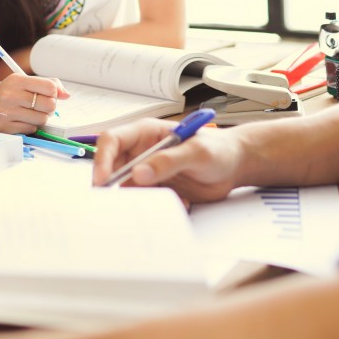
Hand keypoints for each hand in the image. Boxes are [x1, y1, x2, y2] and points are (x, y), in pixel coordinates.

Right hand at [0, 72, 68, 133]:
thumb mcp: (22, 82)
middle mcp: (11, 95)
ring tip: (32, 113)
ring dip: (41, 117)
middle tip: (42, 106)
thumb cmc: (7, 92)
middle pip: (50, 104)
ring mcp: (7, 112)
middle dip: (50, 107)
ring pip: (43, 119)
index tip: (47, 94)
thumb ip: (47, 84)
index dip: (54, 93)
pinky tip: (22, 119)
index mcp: (17, 80)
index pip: (50, 87)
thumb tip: (67, 95)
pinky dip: (31, 125)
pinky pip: (32, 128)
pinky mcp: (5, 127)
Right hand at [91, 118, 243, 202]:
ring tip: (169, 197)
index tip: (103, 179)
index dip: (103, 158)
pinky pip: (145, 201)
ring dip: (141, 199)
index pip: (112, 141)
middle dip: (114, 185)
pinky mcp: (156, 188)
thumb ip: (168, 161)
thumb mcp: (196, 152)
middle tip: (121, 202)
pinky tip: (183, 200)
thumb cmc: (219, 149)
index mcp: (146, 133)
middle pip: (112, 167)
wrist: (235, 167)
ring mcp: (148, 171)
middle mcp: (142, 152)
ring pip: (127, 188)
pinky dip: (158, 206)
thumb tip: (139, 173)